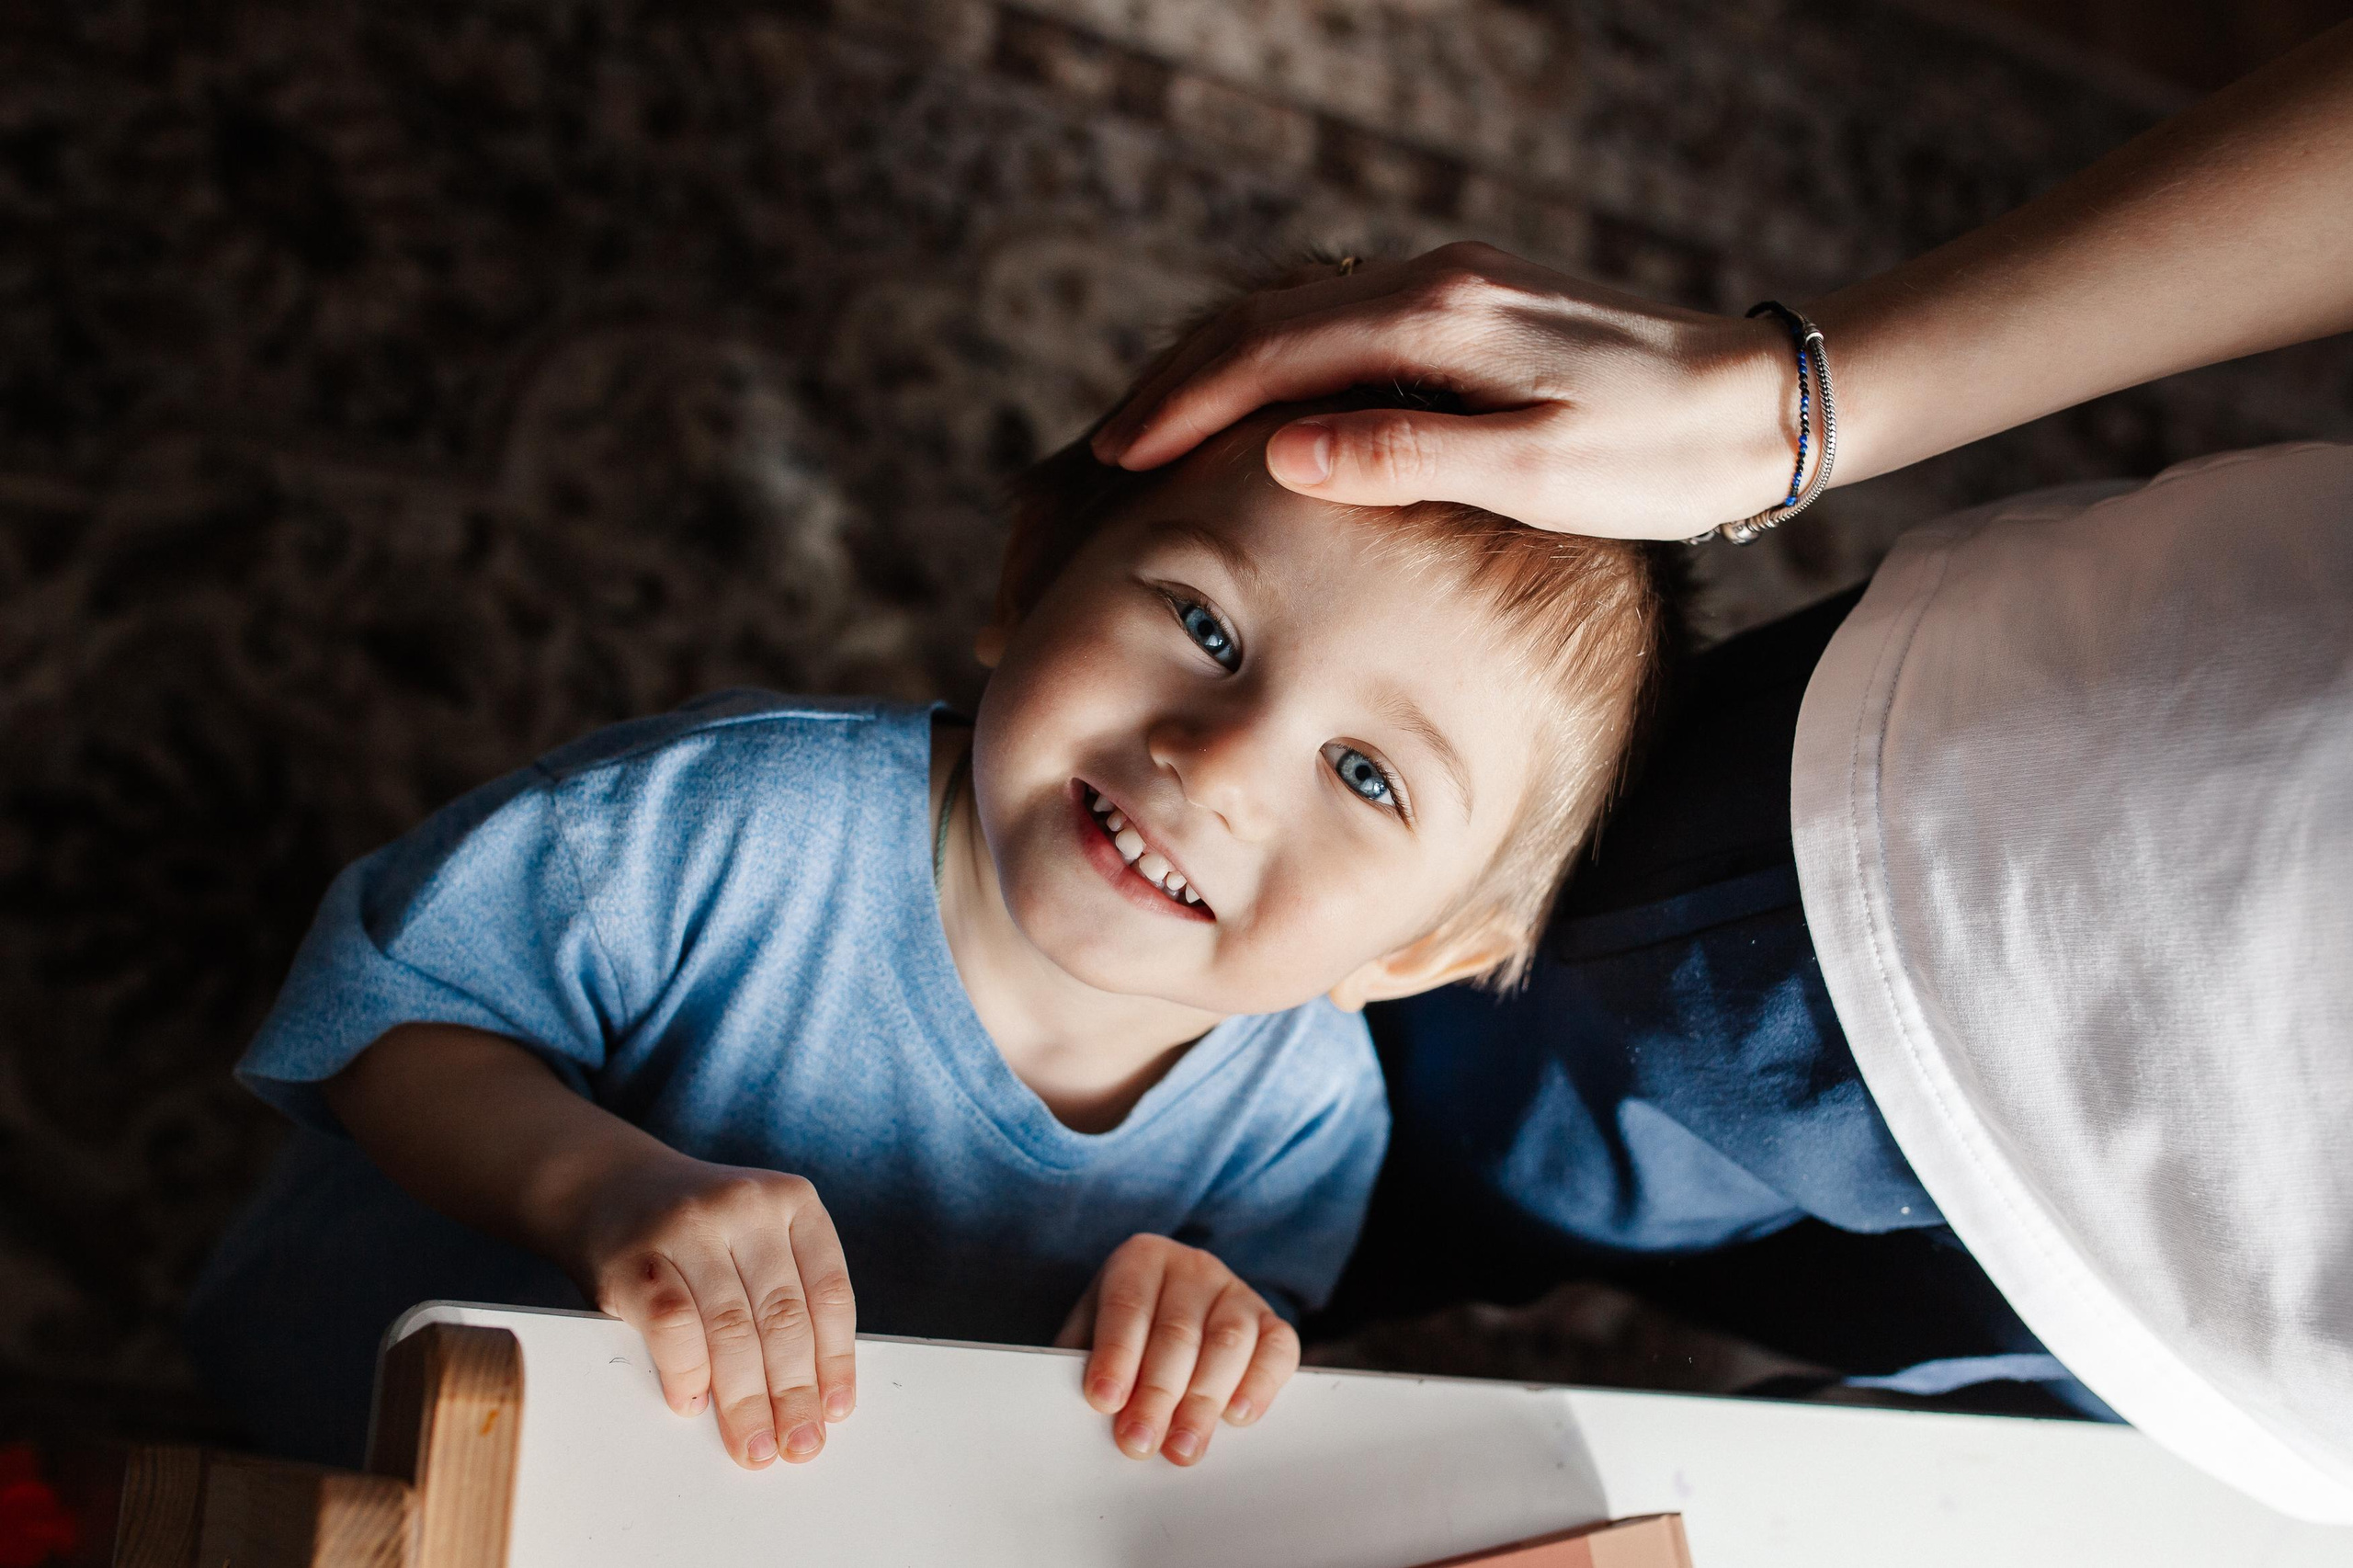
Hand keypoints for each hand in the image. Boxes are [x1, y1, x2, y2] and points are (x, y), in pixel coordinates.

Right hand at [568, 1153, 857, 1469]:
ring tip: (754, 1444)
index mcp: (792, 1201)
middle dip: (793, 1393)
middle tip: (798, 1444)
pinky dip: (688, 1373)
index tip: (835, 1411)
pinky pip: (674, 1327)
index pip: (828, 1292)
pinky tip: (693, 1403)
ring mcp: (689, 1226)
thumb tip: (810, 1393)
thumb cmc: (692, 1231)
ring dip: (746, 1400)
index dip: (835, 1360)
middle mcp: (746, 1205)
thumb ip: (781, 1291)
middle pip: (783, 1317)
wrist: (604, 1186)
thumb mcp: (752, 1236)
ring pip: (732, 1328)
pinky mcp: (637, 1258)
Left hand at [1055, 1234, 1299, 1465]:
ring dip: (1203, 1402)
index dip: (1116, 1355)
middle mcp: (1193, 1267)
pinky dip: (1259, 1384)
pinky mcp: (1272, 1322)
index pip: (1128, 1305)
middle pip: (1178, 1332)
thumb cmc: (1125, 1332)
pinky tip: (1236, 1417)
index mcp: (1141, 1258)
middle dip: (1157, 1393)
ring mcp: (1237, 1291)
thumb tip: (1086, 1407)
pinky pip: (1277, 1350)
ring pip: (1228, 1343)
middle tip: (1138, 1442)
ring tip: (1181, 1447)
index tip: (1103, 1401)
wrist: (1169, 1313)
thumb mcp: (1091, 1332)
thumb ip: (1084, 1361)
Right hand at [1088, 241, 1797, 540]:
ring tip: (1155, 435)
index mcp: (1441, 318)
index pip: (1272, 354)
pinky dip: (1277, 366)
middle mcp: (1436, 281)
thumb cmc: (1661, 455)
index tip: (1119, 462)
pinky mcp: (1473, 306)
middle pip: (1267, 322)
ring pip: (1299, 319)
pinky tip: (1252, 410)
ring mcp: (1454, 285)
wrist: (1765, 400)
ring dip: (1219, 372)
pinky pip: (1342, 326)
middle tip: (1106, 453)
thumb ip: (1407, 457)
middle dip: (1179, 386)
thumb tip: (1281, 450)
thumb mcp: (1537, 474)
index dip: (1185, 410)